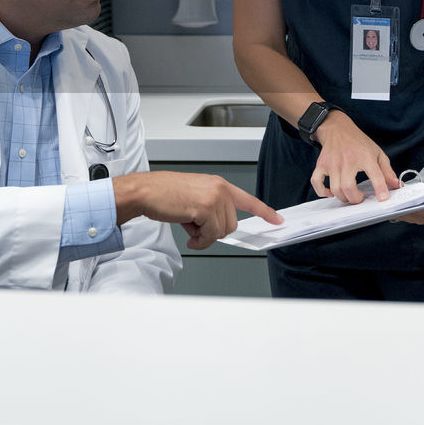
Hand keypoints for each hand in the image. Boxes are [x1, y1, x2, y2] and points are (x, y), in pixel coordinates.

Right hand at [113, 171, 283, 249]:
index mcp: (218, 184)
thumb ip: (210, 210)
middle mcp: (219, 189)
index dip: (264, 212)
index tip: (277, 220)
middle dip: (213, 231)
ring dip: (204, 236)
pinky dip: (199, 240)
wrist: (146, 192)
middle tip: (195, 228)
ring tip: (188, 226)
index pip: (248, 200)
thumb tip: (214, 229)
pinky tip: (187, 233)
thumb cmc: (163, 194)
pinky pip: (210, 235)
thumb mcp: (194, 196)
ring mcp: (213, 198)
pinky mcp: (205, 208)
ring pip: (221, 231)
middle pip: (232, 224)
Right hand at [310, 111, 400, 204]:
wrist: (337, 129)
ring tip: (349, 195)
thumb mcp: (377, 153)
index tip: (383, 199)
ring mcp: (332, 163)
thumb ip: (387, 171)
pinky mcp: (321, 164)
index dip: (380, 188)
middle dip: (355, 199)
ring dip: (343, 197)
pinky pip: (316, 182)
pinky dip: (322, 191)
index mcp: (365, 156)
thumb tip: (396, 185)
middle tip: (360, 198)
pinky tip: (330, 193)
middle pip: (348, 187)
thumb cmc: (358, 142)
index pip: (375, 174)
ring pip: (335, 188)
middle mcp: (347, 160)